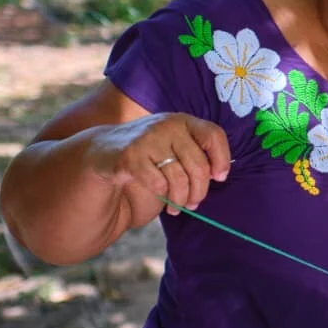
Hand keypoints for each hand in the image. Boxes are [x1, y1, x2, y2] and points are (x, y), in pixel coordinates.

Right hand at [86, 112, 230, 219]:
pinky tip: (161, 198)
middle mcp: (168, 125)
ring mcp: (148, 138)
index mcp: (183, 121)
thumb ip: (196, 153)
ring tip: (178, 206)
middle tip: (194, 203)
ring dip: (181, 199)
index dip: (221, 159)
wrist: (105, 150)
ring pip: (180, 178)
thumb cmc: (150, 153)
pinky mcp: (131, 155)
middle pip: (199, 165)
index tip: (219, 178)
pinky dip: (163, 196)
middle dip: (200, 191)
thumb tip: (220, 175)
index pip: (213, 135)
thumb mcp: (175, 145)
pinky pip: (158, 184)